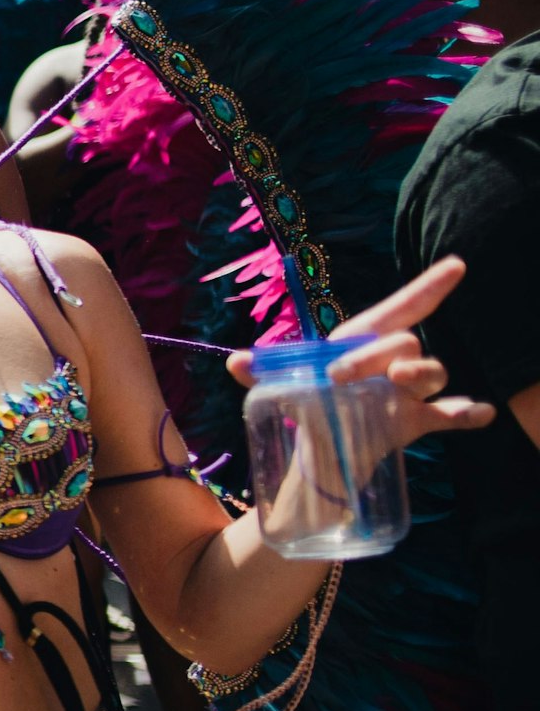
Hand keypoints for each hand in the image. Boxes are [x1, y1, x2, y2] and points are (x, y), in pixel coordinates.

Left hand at [226, 257, 493, 446]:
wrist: (323, 444)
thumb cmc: (310, 399)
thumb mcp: (282, 383)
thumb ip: (260, 371)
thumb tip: (235, 362)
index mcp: (364, 339)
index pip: (403, 307)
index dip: (429, 286)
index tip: (456, 266)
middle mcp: (394, 360)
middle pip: (403, 342)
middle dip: (375, 353)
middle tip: (339, 375)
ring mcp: (410, 391)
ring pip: (431, 371)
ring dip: (420, 372)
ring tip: (398, 382)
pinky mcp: (419, 421)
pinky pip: (454, 414)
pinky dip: (467, 412)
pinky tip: (475, 413)